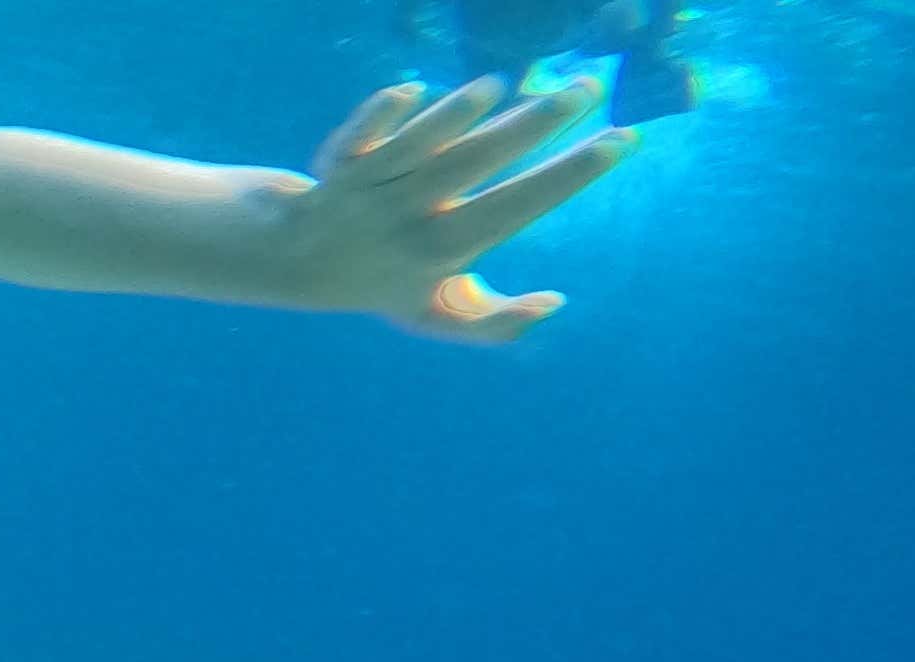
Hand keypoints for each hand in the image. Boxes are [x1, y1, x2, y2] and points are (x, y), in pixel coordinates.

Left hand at [286, 77, 635, 341]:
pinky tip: (413, 89)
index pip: (517, 207)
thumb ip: (495, 324)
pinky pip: (357, 137)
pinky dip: (379, 115)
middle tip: (590, 87)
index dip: (571, 174)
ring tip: (501, 85)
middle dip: (536, 124)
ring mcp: (370, 187)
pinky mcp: (337, 161)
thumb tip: (554, 303)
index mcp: (442, 250)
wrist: (291, 262)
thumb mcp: (437, 316)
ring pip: (415, 146)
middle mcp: (407, 215)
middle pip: (476, 164)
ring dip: (455, 114)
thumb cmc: (383, 284)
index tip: (622, 139)